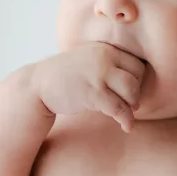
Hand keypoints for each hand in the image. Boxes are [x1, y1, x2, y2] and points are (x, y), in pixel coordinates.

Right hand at [30, 44, 145, 132]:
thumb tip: (136, 81)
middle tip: (131, 104)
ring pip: (131, 90)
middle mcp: (104, 57)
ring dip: (133, 105)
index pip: (136, 63)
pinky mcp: (92, 92)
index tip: (130, 92)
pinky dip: (126, 119)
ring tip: (128, 113)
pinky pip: (119, 107)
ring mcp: (98, 73)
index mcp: (105, 48)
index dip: (138, 80)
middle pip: (138, 75)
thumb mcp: (88, 60)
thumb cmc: (66, 76)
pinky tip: (126, 127)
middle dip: (137, 92)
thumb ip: (109, 64)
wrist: (38, 85)